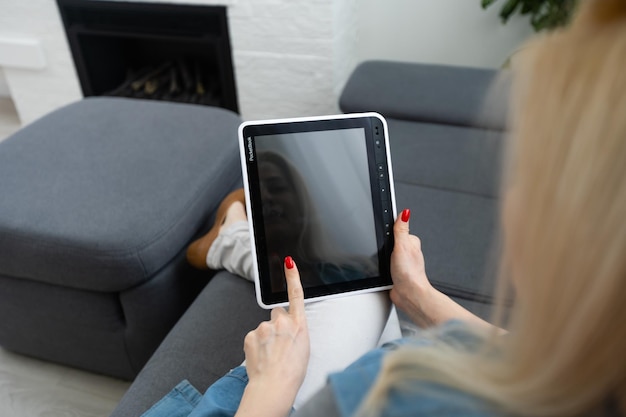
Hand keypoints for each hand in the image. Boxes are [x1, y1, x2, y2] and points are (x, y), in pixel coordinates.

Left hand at [237, 256, 309, 416]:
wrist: (273, 386)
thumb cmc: (292, 372)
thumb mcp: (304, 348)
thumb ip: (295, 331)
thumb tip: (287, 327)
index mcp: (299, 325)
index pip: (296, 295)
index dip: (292, 277)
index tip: (288, 262)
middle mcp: (281, 322)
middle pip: (277, 314)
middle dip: (277, 324)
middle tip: (279, 343)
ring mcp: (264, 327)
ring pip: (264, 327)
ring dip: (266, 338)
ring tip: (271, 355)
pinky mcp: (250, 335)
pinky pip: (253, 336)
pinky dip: (256, 345)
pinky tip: (261, 356)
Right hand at [389, 209, 436, 326]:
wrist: (408, 294)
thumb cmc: (409, 273)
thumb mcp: (402, 246)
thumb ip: (401, 229)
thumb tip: (405, 212)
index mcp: (410, 241)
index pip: (396, 228)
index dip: (388, 231)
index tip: (384, 236)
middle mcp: (407, 250)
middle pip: (388, 240)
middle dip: (383, 245)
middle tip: (386, 252)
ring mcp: (401, 261)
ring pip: (385, 252)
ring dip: (382, 257)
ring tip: (386, 262)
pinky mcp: (394, 270)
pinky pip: (384, 263)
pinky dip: (381, 266)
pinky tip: (384, 269)